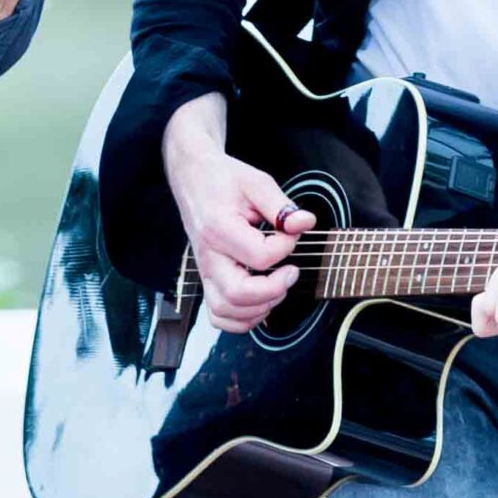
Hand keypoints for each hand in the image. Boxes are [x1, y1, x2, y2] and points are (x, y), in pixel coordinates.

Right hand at [164, 99, 316, 333]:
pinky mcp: (207, 279)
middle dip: (273, 290)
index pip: (259, 256)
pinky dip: (241, 319)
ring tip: (278, 286)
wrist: (193, 179)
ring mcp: (204, 271)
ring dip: (259, 307)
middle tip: (291, 271)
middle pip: (237, 293)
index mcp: (218, 228)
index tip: (291, 233)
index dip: (285, 248)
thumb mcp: (256, 182)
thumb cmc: (223, 180)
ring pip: (226, 310)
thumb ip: (281, 205)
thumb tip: (304, 223)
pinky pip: (218, 315)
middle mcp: (207, 255)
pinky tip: (260, 302)